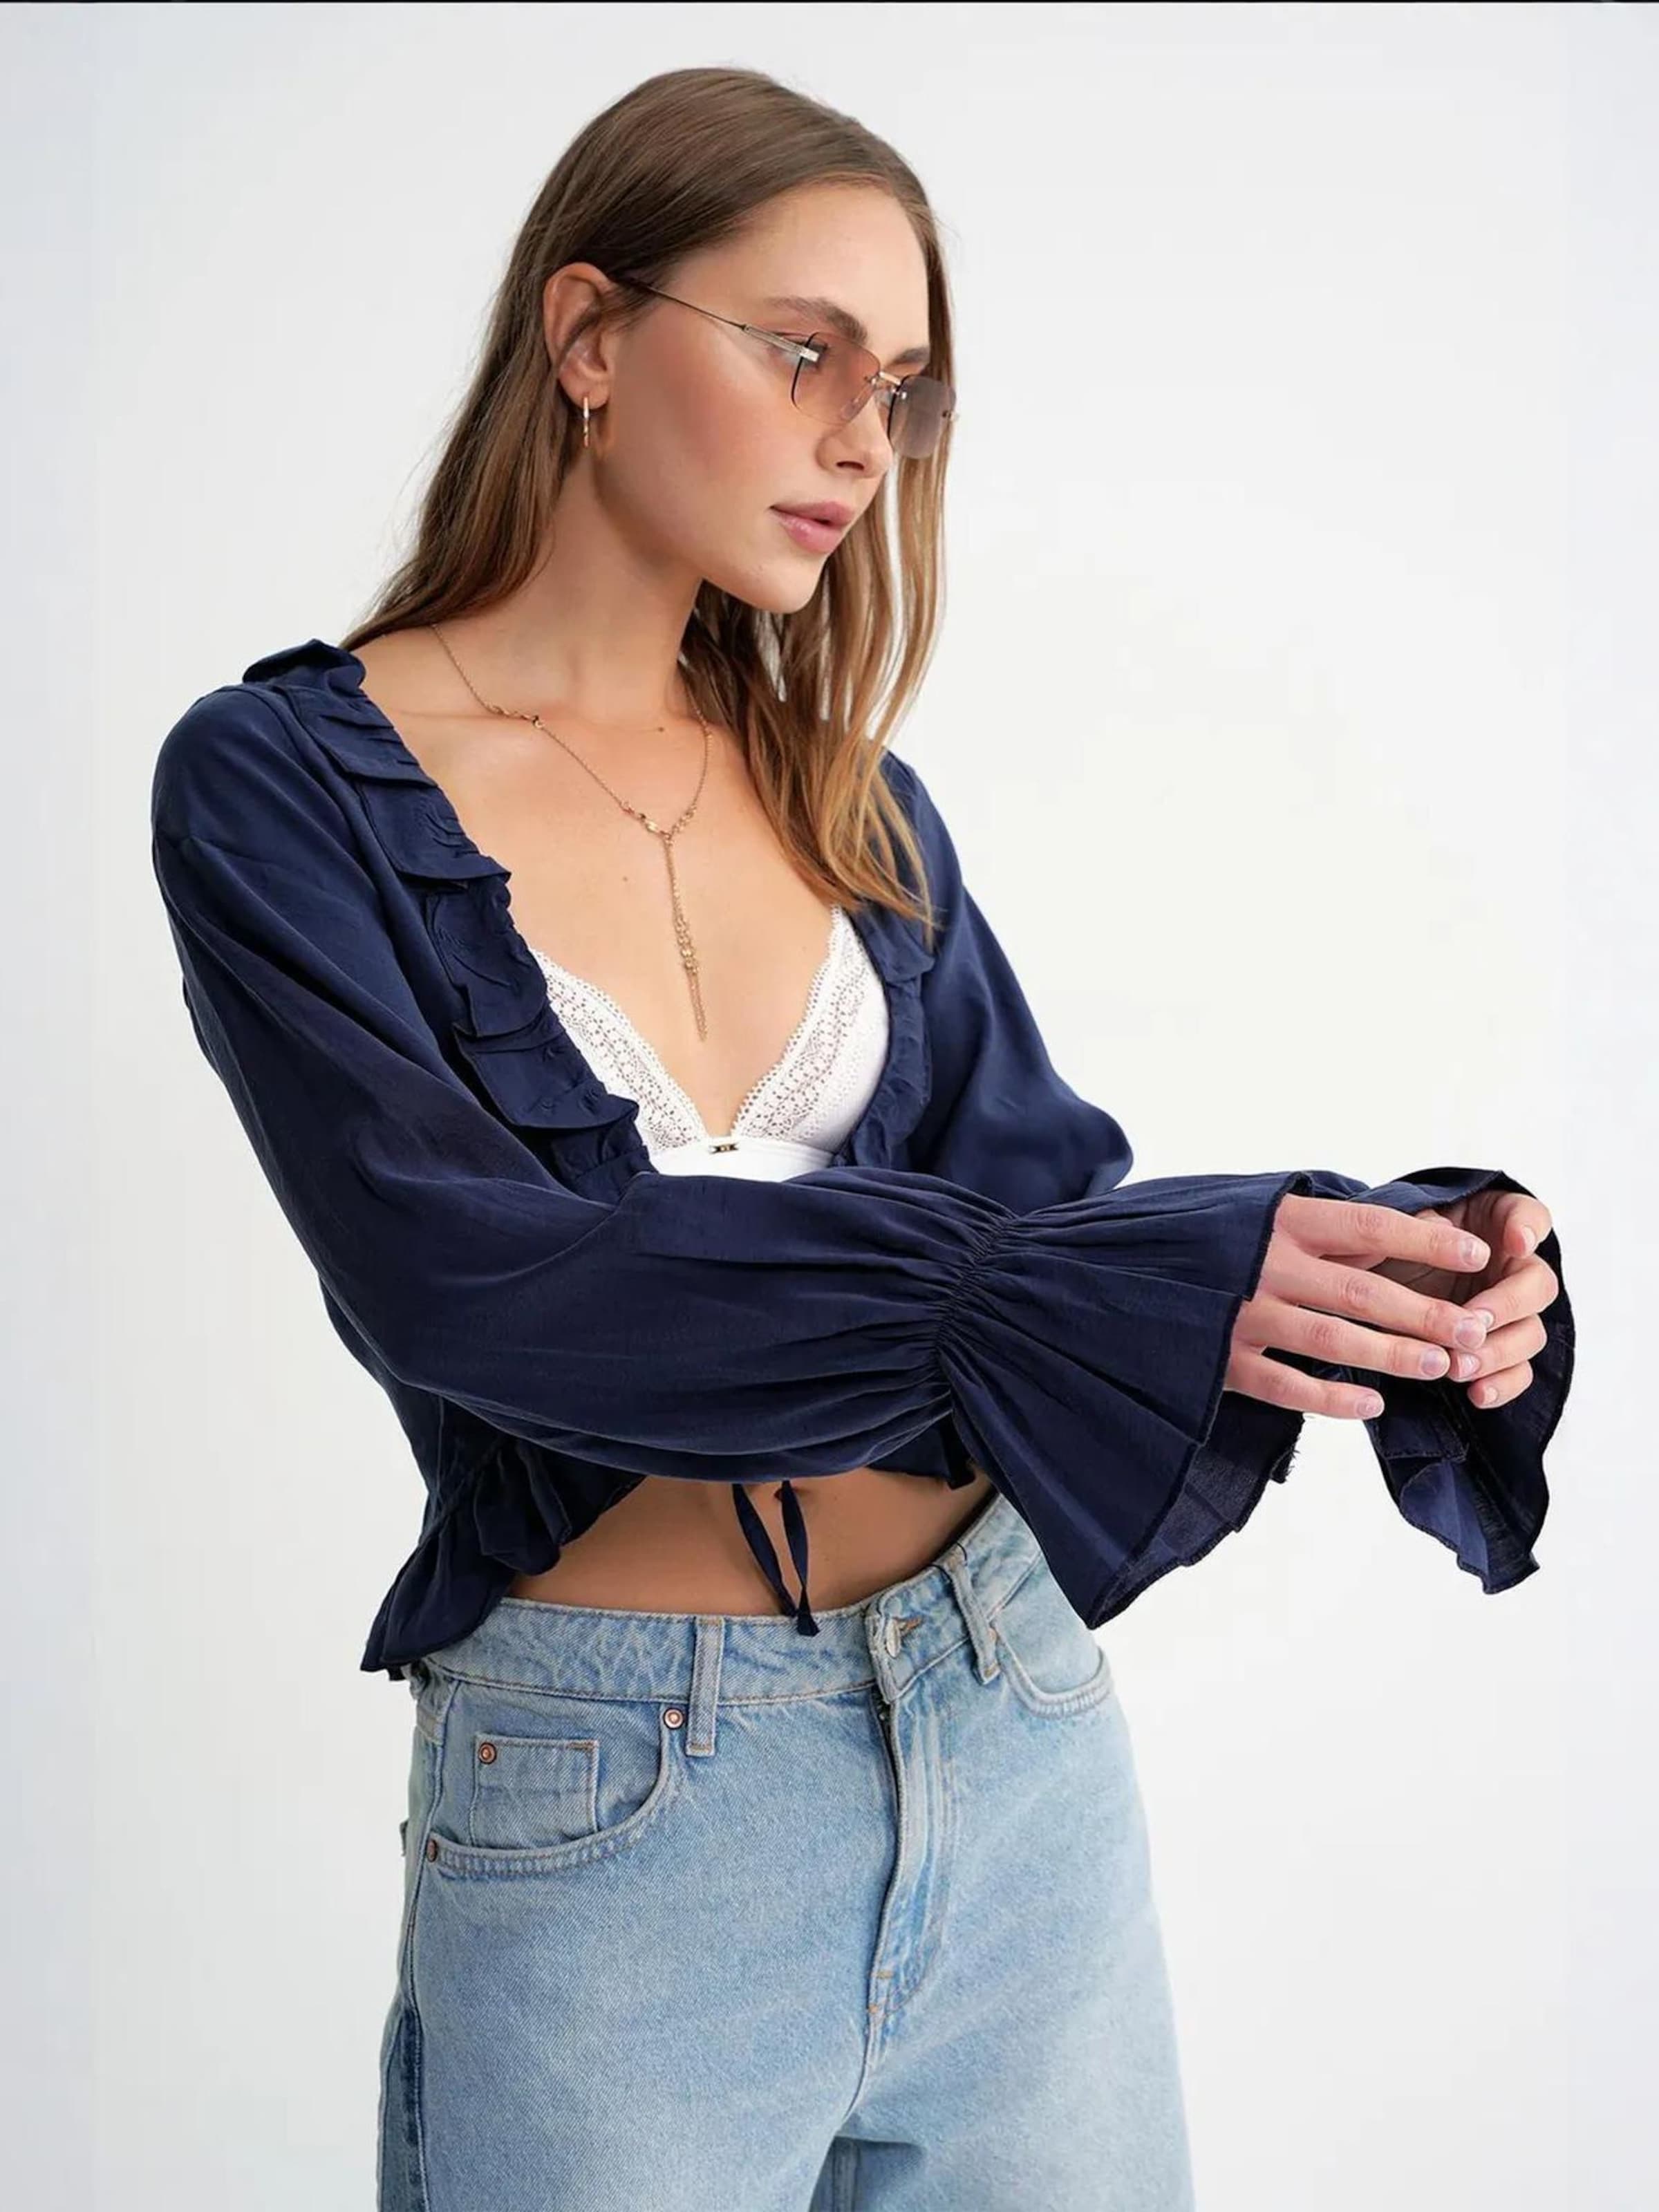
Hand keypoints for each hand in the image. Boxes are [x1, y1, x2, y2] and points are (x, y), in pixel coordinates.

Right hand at [1226, 1193, 1503, 1421]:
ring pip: (1332, 1340)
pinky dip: (1333, 1398)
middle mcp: (1264, 1264)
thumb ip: (1316, 1227)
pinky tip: (1373, 1404)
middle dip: (1425, 1313)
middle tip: (1474, 1332)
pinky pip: (1287, 1386)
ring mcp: (1241, 1315)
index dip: (1427, 1239)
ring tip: (1439, 1366)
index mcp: (1279, 1219)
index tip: (1478, 1251)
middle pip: (1362, 1291)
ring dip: (1392, 1355)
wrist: (1111, 1274)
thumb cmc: (1201, 1238)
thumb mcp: (1254, 1210)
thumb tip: (1396, 1232)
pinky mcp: (1220, 1361)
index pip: (1370, 1225)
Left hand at [1362, 1186, 1557, 1412]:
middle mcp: (1513, 1268)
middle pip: (1537, 1286)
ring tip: (1459, 1365)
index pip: (1530, 1216)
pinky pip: (1516, 1372)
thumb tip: (1444, 1234)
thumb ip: (1421, 1224)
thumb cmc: (1393, 1246)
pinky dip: (1502, 1385)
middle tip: (1473, 1322)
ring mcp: (1509, 1313)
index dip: (1528, 1228)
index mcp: (1496, 1224)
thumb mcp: (1398, 1227)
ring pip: (1529, 1335)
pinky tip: (1477, 1394)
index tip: (1517, 1242)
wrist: (1375, 1284)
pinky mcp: (1497, 1350)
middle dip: (1506, 1306)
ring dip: (1497, 1353)